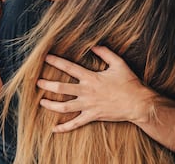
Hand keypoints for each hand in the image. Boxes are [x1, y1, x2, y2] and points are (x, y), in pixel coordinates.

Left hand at [36, 46, 153, 131]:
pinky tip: (54, 129)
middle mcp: (86, 92)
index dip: (56, 61)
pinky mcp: (92, 117)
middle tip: (37, 82)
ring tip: (41, 101)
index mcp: (91, 78)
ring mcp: (88, 106)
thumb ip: (105, 53)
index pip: (69, 68)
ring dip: (50, 105)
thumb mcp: (118, 63)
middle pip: (61, 88)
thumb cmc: (129, 83)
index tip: (46, 57)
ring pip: (64, 107)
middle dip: (47, 85)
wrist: (138, 104)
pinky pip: (75, 124)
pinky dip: (64, 127)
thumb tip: (94, 45)